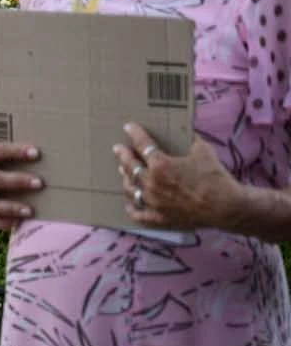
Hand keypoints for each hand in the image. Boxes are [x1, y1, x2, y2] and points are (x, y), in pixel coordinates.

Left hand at [115, 124, 239, 230]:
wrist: (226, 206)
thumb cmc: (215, 177)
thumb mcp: (203, 151)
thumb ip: (191, 141)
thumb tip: (188, 134)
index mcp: (161, 165)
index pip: (142, 145)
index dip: (135, 134)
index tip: (128, 127)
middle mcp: (151, 183)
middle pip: (131, 167)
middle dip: (123, 156)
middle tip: (118, 149)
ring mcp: (153, 202)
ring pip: (131, 189)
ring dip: (126, 179)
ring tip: (124, 173)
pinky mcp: (159, 218)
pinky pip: (138, 215)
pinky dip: (132, 209)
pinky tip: (129, 205)